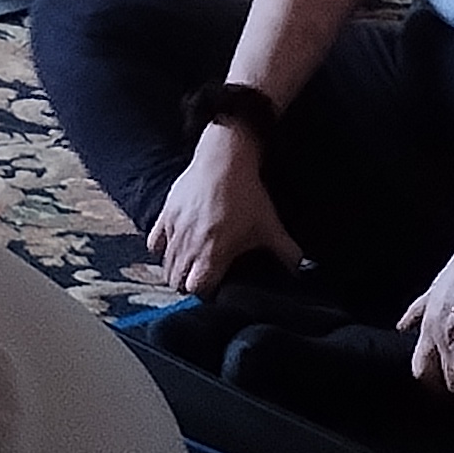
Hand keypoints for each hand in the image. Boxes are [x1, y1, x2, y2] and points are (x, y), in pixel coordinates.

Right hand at [149, 125, 304, 298]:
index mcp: (213, 252)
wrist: (224, 160)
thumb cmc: (248, 194)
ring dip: (176, 271)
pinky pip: (153, 244)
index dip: (206, 293)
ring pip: (165, 266)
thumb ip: (286, 252)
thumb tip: (300, 270)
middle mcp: (189, 245)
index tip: (216, 288)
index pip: (196, 288)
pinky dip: (161, 251)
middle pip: (177, 281)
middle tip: (203, 278)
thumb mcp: (270, 225)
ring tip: (190, 267)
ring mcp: (174, 230)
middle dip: (189, 284)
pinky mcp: (165, 216)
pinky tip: (174, 248)